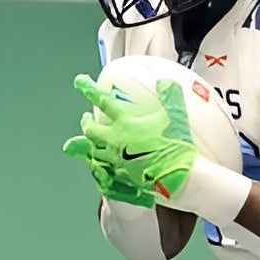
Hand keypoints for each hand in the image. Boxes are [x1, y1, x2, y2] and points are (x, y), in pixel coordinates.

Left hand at [70, 74, 195, 200]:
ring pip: (94, 151)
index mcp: (127, 121)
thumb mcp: (176, 116)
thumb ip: (170, 97)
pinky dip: (102, 166)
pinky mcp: (123, 176)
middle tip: (86, 118)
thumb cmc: (177, 146)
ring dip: (91, 145)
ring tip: (92, 142)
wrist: (179, 176)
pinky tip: (105, 165)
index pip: (102, 101)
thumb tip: (166, 83)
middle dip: (86, 122)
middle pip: (91, 130)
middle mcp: (117, 139)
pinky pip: (106, 170)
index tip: (80, 82)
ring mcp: (118, 159)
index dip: (89, 89)